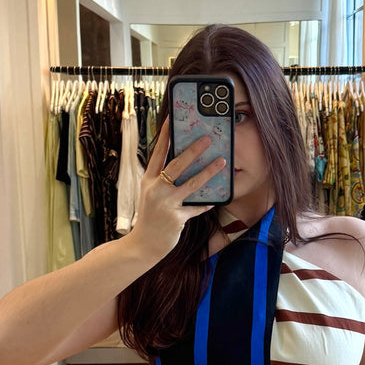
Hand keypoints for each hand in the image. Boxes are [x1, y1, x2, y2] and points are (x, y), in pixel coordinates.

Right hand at [129, 117, 226, 260]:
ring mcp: (166, 204)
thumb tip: (181, 164)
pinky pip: (196, 208)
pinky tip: (214, 200)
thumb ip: (162, 181)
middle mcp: (156, 189)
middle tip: (208, 138)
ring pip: (192, 184)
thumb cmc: (149, 218)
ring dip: (209, 172)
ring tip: (222, 162)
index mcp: (148, 180)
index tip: (171, 119)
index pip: (158, 153)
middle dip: (193, 150)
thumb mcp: (150, 195)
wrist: (142, 245)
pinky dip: (205, 205)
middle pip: (177, 164)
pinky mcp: (176, 218)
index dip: (165, 135)